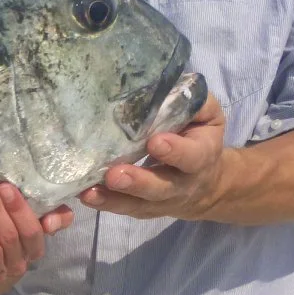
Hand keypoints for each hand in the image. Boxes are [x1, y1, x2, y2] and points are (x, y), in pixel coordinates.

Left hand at [78, 93, 228, 220]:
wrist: (206, 184)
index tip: (155, 142)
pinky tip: (86, 195)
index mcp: (202, 155)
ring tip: (90, 191)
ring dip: (113, 198)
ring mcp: (161, 199)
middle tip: (115, 175)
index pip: (192, 156)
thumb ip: (195, 103)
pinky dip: (105, 203)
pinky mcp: (143, 208)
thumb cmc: (199, 137)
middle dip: (138, 182)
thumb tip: (172, 85)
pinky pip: (124, 208)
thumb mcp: (207, 116)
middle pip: (162, 187)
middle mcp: (183, 183)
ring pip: (139, 203)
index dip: (175, 151)